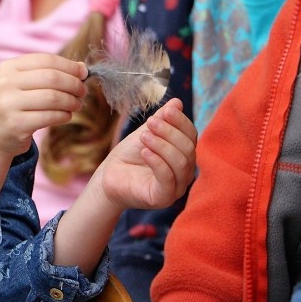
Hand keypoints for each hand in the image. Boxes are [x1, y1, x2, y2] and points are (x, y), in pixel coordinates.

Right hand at [0, 53, 86, 157]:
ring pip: (53, 98)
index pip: (46, 60)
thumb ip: (47, 73)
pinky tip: (66, 116)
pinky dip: (64, 115)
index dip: (69, 66)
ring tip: (77, 105)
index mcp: (8, 68)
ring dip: (71, 101)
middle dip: (74, 84)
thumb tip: (81, 67)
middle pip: (52, 78)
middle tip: (83, 91)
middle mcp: (5, 83)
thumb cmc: (13, 106)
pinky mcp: (15, 124)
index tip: (84, 73)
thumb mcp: (22, 84)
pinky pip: (50, 117)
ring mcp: (8, 104)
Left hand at [97, 98, 196, 213]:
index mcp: (183, 155)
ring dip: (162, 145)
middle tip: (150, 123)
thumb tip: (177, 102)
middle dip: (169, 132)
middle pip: (188, 149)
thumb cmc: (129, 156)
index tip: (166, 111)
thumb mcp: (146, 133)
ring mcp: (176, 187)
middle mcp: (185, 172)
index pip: (191, 136)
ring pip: (181, 163)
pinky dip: (157, 162)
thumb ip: (162, 120)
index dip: (181, 122)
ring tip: (144, 136)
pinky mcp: (163, 198)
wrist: (109, 176)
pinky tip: (144, 151)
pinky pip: (167, 179)